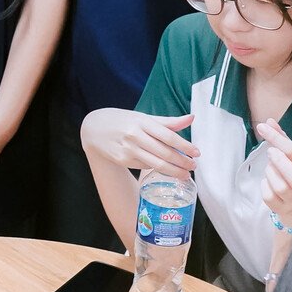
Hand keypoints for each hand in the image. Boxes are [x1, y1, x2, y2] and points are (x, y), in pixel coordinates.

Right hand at [81, 109, 196, 180]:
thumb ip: (168, 121)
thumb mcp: (143, 117)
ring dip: (173, 171)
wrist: (94, 129)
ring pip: (155, 163)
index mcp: (142, 121)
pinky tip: (167, 170)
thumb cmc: (123, 121)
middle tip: (193, 167)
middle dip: (182, 162)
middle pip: (164, 152)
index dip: (185, 146)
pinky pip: (145, 166)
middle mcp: (134, 135)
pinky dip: (158, 169)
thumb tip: (191, 118)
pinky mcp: (122, 160)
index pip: (168, 136)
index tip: (197, 153)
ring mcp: (127, 149)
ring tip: (185, 174)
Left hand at [255, 119, 291, 231]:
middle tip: (271, 152)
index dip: (276, 138)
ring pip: (279, 186)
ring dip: (270, 173)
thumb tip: (269, 122)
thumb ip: (284, 141)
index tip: (262, 127)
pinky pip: (268, 196)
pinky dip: (264, 185)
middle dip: (277, 160)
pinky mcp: (282, 210)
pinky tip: (269, 181)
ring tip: (272, 169)